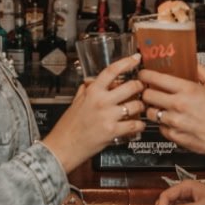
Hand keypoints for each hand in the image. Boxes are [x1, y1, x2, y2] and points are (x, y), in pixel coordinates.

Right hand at [45, 55, 144, 173]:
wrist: (63, 146)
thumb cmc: (68, 126)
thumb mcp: (75, 102)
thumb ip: (85, 90)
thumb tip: (90, 82)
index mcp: (92, 92)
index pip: (111, 71)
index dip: (126, 62)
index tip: (136, 58)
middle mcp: (101, 101)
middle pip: (131, 86)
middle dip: (139, 87)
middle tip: (141, 89)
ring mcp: (108, 116)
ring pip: (137, 105)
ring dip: (141, 107)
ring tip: (139, 109)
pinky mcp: (113, 131)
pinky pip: (135, 125)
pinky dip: (140, 125)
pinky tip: (138, 125)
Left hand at [140, 62, 204, 160]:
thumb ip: (201, 71)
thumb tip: (192, 62)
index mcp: (187, 90)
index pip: (156, 78)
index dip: (145, 75)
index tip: (143, 74)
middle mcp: (178, 105)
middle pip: (147, 95)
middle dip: (147, 92)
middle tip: (150, 91)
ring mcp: (174, 121)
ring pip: (150, 112)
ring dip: (153, 108)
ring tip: (160, 107)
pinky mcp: (173, 135)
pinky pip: (159, 126)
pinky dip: (163, 123)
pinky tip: (171, 120)